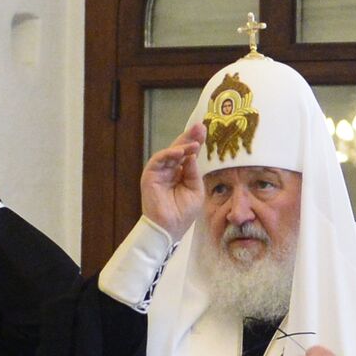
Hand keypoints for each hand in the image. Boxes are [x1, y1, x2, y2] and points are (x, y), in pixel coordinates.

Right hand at [141, 123, 204, 240]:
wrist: (169, 228)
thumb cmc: (183, 213)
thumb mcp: (196, 191)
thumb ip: (194, 172)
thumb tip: (192, 156)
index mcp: (181, 173)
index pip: (188, 154)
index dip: (195, 142)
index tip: (204, 131)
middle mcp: (170, 170)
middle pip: (179, 149)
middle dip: (189, 137)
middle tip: (200, 126)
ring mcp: (160, 172)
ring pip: (170, 152)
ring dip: (181, 145)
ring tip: (194, 143)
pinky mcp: (150, 175)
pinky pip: (158, 160)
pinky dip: (168, 154)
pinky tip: (179, 152)